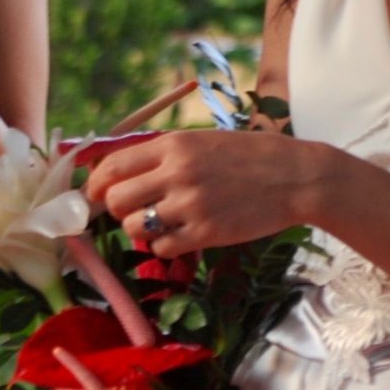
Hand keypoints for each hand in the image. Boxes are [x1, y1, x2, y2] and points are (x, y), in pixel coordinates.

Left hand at [82, 130, 329, 257]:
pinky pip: (162, 247)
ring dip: (139, 230)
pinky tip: (181, 234)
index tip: (93, 194)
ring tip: (160, 223)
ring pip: (134, 227)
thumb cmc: (250, 156)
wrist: (296, 177)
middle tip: (131, 211)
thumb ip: (164, 154)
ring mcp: (191, 205)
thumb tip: (116, 170)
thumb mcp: (203, 141)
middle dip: (115, 210)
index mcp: (174, 144)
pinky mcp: (206, 233)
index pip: (112, 165)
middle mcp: (177, 173)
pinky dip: (164, 245)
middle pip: (115, 200)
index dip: (94, 183)